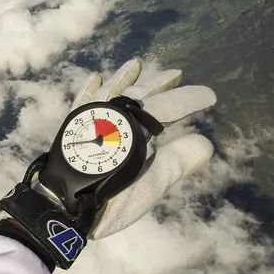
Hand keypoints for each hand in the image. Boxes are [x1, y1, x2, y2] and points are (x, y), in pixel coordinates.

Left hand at [66, 58, 215, 238]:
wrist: (62, 208)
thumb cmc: (109, 200)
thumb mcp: (150, 185)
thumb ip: (177, 162)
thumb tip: (206, 143)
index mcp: (135, 129)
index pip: (168, 107)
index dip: (190, 99)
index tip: (210, 96)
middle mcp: (113, 118)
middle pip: (139, 95)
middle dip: (159, 84)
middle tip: (176, 74)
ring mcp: (89, 120)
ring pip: (110, 91)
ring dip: (125, 78)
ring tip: (135, 64)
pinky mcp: (71, 128)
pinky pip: (81, 102)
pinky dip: (89, 90)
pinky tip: (95, 79)